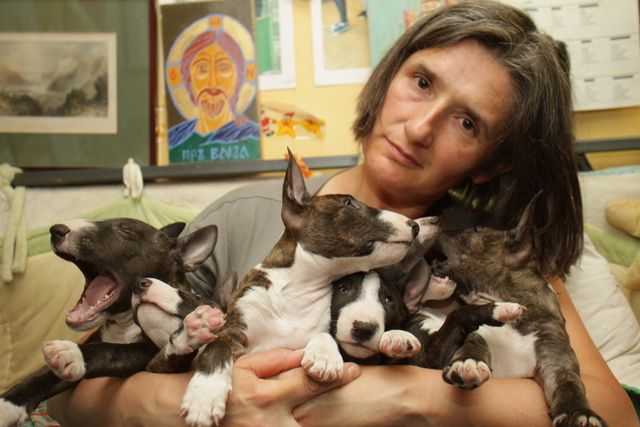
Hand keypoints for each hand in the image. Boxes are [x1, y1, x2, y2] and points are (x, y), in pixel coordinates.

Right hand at [222, 348, 360, 426]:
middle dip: (335, 402)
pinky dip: (305, 423)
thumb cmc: (222, 389)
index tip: (352, 371)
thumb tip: (304, 355)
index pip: (309, 383)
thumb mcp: (243, 367)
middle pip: (316, 414)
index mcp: (266, 397)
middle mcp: (272, 423)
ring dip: (321, 420)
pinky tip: (312, 417)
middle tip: (351, 385)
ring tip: (339, 410)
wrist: (197, 421)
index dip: (335, 376)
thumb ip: (275, 360)